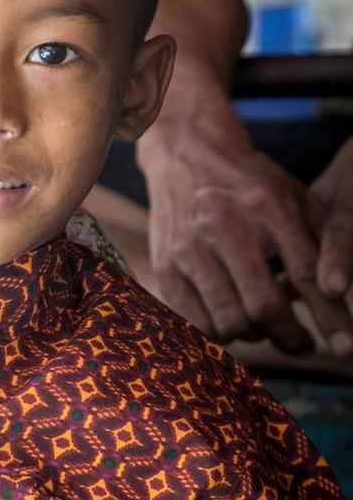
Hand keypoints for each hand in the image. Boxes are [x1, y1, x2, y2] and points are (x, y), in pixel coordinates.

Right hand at [141, 115, 352, 355]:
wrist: (185, 153)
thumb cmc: (250, 183)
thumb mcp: (295, 198)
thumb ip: (322, 242)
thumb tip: (338, 294)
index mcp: (267, 207)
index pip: (304, 273)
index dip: (328, 316)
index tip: (344, 346)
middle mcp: (225, 227)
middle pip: (262, 306)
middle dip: (289, 336)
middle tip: (301, 343)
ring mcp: (189, 248)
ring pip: (227, 321)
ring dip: (253, 335)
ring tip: (263, 328)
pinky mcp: (165, 265)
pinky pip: (192, 321)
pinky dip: (216, 334)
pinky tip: (229, 323)